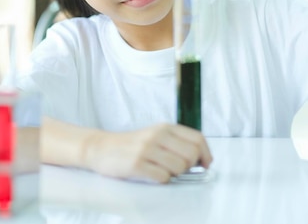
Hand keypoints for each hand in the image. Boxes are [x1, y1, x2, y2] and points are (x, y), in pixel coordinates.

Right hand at [82, 123, 211, 183]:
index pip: (197, 138)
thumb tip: (201, 158)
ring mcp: (146, 149)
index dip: (206, 154)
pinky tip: (151, 174)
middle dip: (189, 167)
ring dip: (174, 174)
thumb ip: (176, 142)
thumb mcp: (155, 135)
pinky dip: (161, 179)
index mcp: (165, 127)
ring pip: (179, 168)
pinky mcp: (137, 163)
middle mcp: (157, 135)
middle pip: (191, 155)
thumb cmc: (132, 144)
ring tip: (161, 170)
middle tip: (178, 169)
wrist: (102, 148)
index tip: (205, 164)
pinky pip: (163, 177)